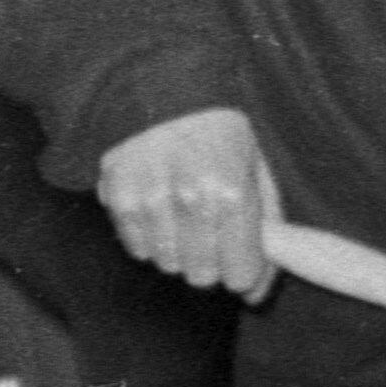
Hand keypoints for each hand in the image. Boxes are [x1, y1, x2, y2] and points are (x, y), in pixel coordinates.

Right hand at [101, 107, 278, 298]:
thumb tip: (259, 293)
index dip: (244, 275)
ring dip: (180, 250)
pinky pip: (138, 249)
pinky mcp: (119, 202)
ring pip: (168, 265)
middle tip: (212, 233)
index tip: (242, 265)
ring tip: (185, 214)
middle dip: (212, 263)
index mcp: (233, 194)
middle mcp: (190, 203)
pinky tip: (159, 209)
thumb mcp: (257, 172)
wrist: (163, 94)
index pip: (240, 272)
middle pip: (202, 276)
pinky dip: (150, 238)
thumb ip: (266, 233)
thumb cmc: (220, 137)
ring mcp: (151, 204)